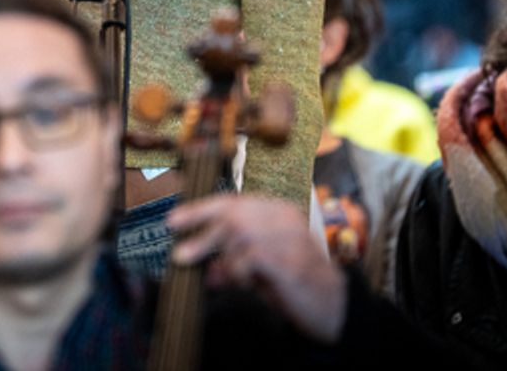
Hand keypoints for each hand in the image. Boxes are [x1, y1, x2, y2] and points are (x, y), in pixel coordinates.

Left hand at [165, 195, 346, 342]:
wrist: (334, 307)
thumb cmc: (294, 284)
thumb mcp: (258, 270)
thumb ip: (232, 262)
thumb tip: (202, 266)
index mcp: (277, 211)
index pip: (232, 201)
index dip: (200, 210)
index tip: (173, 220)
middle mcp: (284, 218)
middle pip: (231, 215)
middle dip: (202, 236)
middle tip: (180, 256)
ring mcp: (289, 237)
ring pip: (238, 236)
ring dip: (225, 263)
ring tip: (234, 280)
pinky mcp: (290, 260)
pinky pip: (249, 259)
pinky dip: (240, 274)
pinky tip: (249, 284)